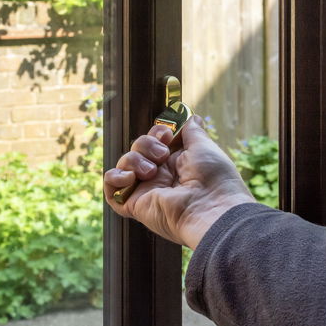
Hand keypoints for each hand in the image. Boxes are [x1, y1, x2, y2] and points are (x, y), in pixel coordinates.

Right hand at [104, 115, 254, 249]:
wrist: (212, 208)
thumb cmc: (214, 178)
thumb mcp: (204, 146)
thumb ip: (192, 130)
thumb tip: (191, 117)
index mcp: (177, 162)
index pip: (156, 140)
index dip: (156, 132)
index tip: (167, 132)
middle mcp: (161, 176)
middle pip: (138, 148)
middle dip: (146, 143)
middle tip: (162, 154)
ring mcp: (147, 191)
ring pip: (125, 164)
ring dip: (134, 160)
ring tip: (151, 171)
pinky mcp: (135, 205)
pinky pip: (111, 190)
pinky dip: (114, 177)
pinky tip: (130, 177)